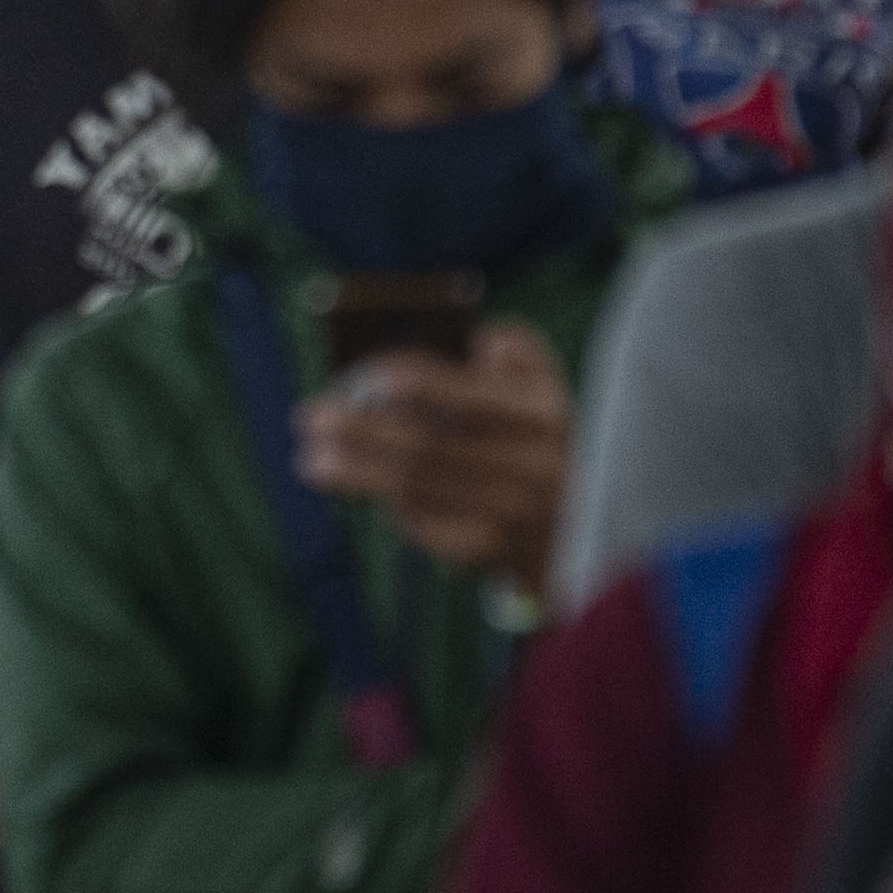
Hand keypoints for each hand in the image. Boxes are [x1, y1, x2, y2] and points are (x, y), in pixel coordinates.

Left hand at [292, 318, 572, 598]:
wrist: (582, 525)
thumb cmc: (540, 436)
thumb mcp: (548, 384)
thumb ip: (521, 348)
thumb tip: (483, 340)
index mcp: (543, 413)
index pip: (462, 393)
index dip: (404, 381)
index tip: (358, 376)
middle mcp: (530, 466)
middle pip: (426, 447)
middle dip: (360, 432)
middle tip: (310, 418)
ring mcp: (510, 515)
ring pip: (416, 490)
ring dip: (355, 473)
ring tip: (312, 458)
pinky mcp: (489, 552)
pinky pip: (423, 526)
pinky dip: (386, 502)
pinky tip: (356, 484)